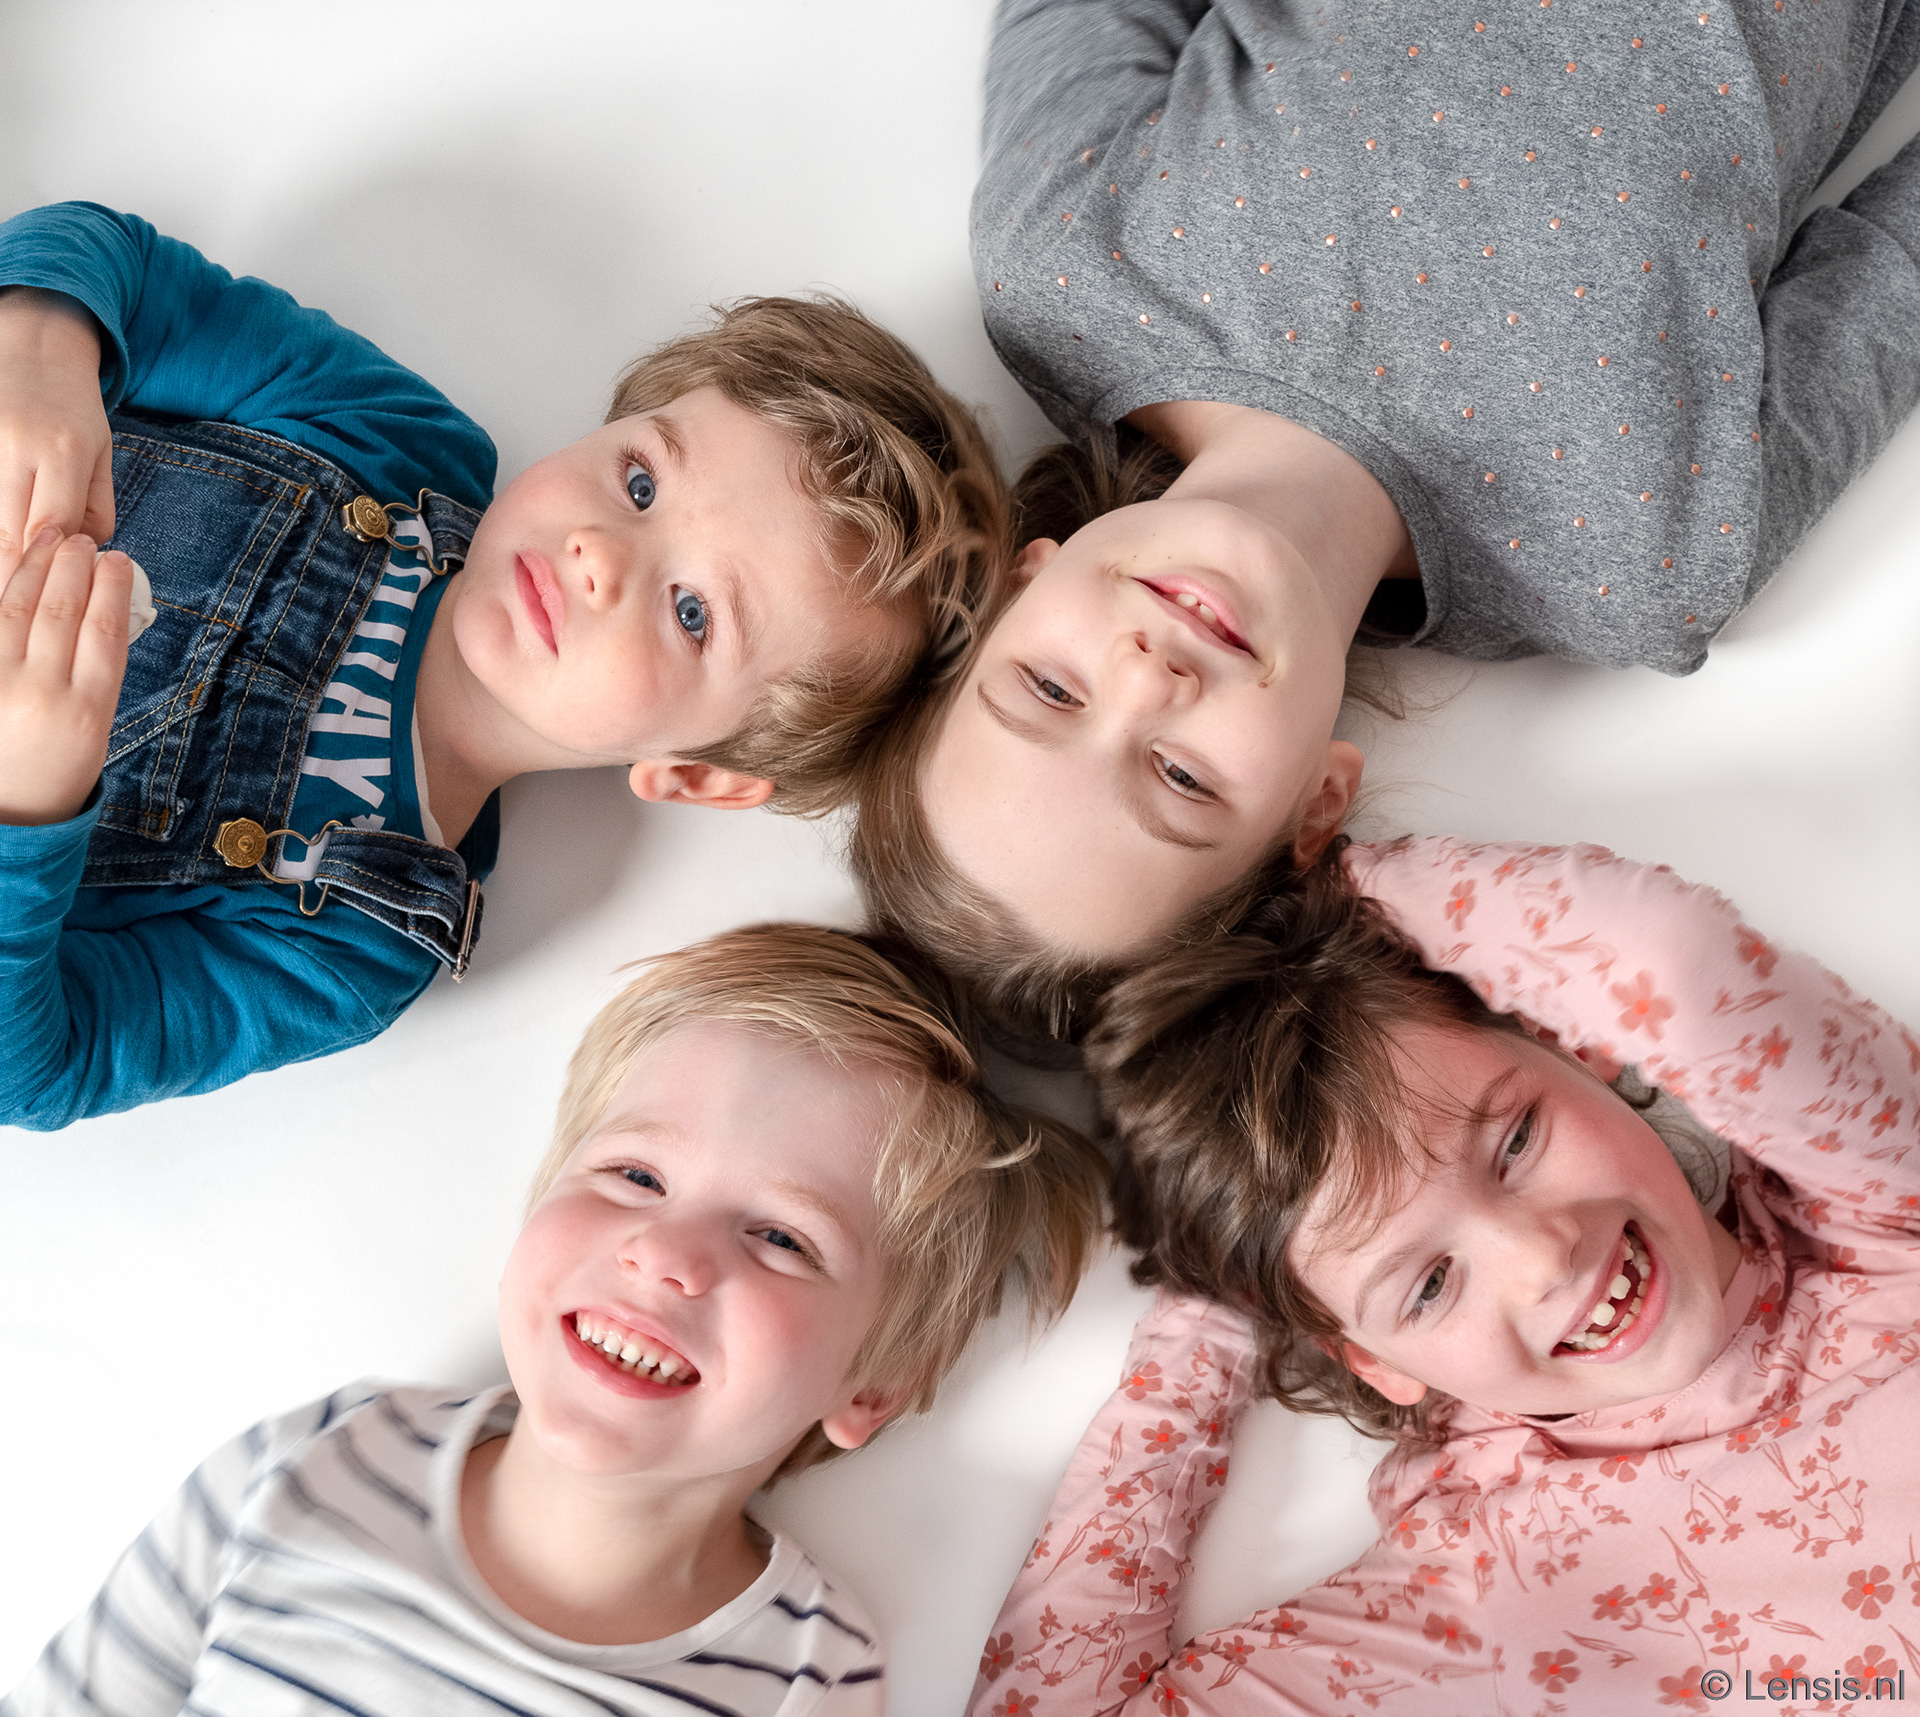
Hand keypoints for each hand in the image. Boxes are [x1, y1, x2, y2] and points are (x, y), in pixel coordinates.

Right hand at [0, 287, 112, 582]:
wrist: (32, 350)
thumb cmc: (72, 409)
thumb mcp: (101, 454)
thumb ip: (97, 508)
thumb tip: (84, 556)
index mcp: (63, 449)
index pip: (55, 522)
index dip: (54, 561)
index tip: (58, 586)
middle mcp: (16, 445)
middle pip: (11, 530)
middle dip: (19, 572)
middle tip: (28, 604)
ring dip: (2, 555)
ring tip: (15, 583)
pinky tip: (4, 548)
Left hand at [0, 528, 131, 825]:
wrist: (10, 814)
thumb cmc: (56, 772)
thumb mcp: (94, 732)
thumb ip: (95, 675)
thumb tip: (96, 613)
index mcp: (88, 711)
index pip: (104, 631)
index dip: (111, 589)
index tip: (118, 561)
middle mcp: (44, 695)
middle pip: (62, 613)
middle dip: (74, 568)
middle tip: (83, 540)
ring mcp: (1, 686)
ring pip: (19, 610)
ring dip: (37, 568)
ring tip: (51, 540)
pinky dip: (2, 591)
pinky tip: (14, 568)